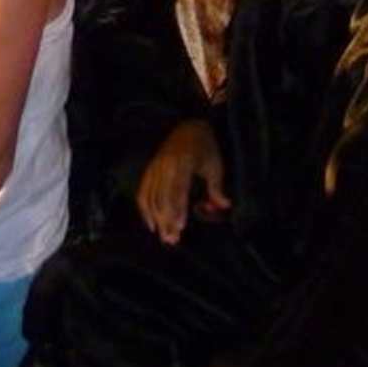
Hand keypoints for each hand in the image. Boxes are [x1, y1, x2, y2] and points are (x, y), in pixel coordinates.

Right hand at [138, 119, 227, 244]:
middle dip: (166, 220)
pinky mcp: (149, 170)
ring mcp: (155, 167)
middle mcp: (166, 164)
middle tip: (172, 239)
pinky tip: (152, 224)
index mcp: (184, 162)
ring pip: (151, 198)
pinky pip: (143, 193)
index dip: (177, 209)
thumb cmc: (205, 147)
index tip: (180, 226)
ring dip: (156, 219)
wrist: (189, 126)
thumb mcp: (215, 164)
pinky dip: (145, 210)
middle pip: (163, 197)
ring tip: (164, 237)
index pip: (178, 189)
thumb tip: (224, 206)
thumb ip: (217, 187)